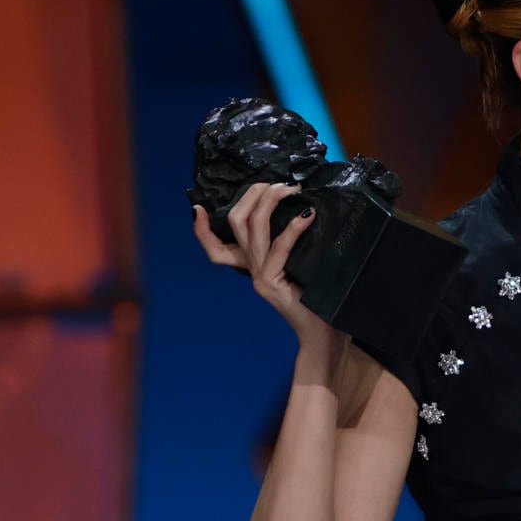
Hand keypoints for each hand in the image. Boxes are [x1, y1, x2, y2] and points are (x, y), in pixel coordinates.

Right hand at [192, 182, 335, 348]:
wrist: (323, 337)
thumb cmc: (319, 300)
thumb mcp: (302, 268)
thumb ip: (294, 247)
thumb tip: (305, 210)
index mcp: (252, 265)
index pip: (215, 247)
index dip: (201, 229)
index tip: (197, 207)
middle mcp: (250, 269)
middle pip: (235, 223)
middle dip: (253, 195)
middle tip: (278, 183)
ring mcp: (259, 276)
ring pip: (252, 228)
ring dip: (270, 202)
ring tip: (290, 189)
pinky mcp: (272, 283)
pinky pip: (279, 248)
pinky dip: (293, 228)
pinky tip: (307, 215)